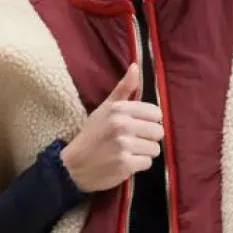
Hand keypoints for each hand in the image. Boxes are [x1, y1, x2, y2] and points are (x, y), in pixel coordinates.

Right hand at [59, 59, 161, 191]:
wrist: (74, 166)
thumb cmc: (92, 136)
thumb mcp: (104, 109)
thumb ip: (123, 89)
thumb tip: (136, 66)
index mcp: (119, 109)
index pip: (155, 113)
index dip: (149, 121)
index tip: (138, 127)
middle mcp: (122, 125)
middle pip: (158, 131)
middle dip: (148, 138)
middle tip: (133, 142)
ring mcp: (124, 145)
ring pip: (155, 149)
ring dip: (144, 153)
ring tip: (128, 152)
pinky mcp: (125, 164)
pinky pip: (147, 163)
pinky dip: (139, 165)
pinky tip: (125, 163)